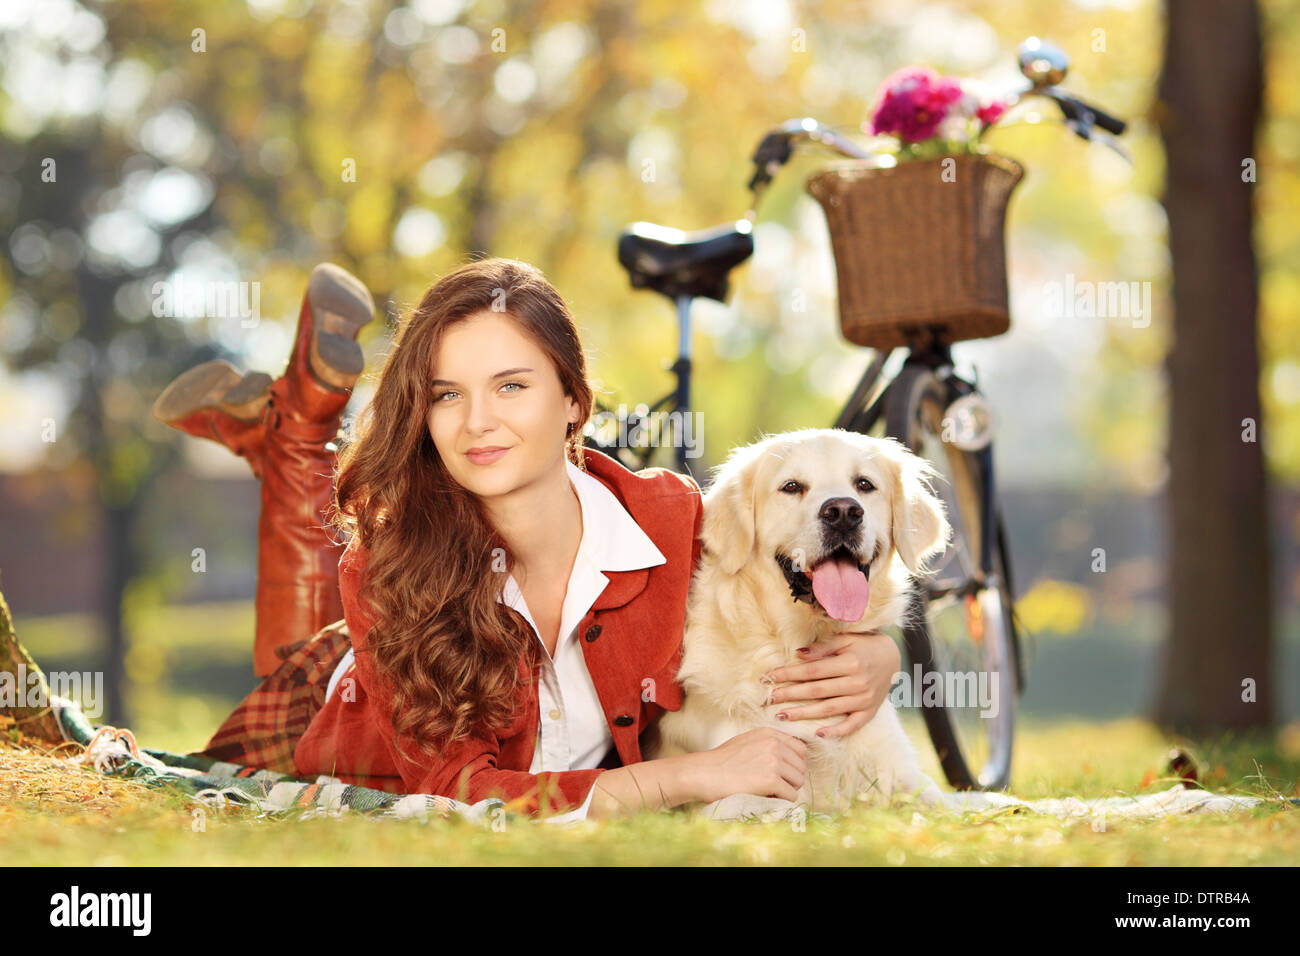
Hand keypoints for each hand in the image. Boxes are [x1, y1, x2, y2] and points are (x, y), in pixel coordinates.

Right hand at [688, 728, 807, 803]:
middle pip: (801, 767)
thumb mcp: (747, 742)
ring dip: (787, 789)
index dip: (793, 764)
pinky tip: (767, 797)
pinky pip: (791, 795)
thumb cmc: (722, 761)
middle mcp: (774, 744)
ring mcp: (773, 761)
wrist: (704, 773)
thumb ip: (768, 744)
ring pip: (798, 781)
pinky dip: (782, 800)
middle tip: (773, 784)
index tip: (782, 772)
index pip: (800, 749)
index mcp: (770, 734)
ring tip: (768, 790)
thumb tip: (790, 757)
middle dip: (791, 778)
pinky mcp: (771, 779)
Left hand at [760, 632, 901, 738]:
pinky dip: (836, 731)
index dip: (790, 674)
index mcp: (850, 663)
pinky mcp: (869, 712)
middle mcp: (857, 683)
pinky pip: (852, 725)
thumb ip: (822, 648)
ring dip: (804, 714)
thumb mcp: (845, 640)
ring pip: (828, 709)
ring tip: (782, 716)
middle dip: (790, 695)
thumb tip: (798, 654)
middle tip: (769, 699)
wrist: (893, 658)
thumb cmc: (864, 646)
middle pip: (817, 691)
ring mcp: (864, 700)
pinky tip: (818, 734)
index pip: (813, 671)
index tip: (771, 677)